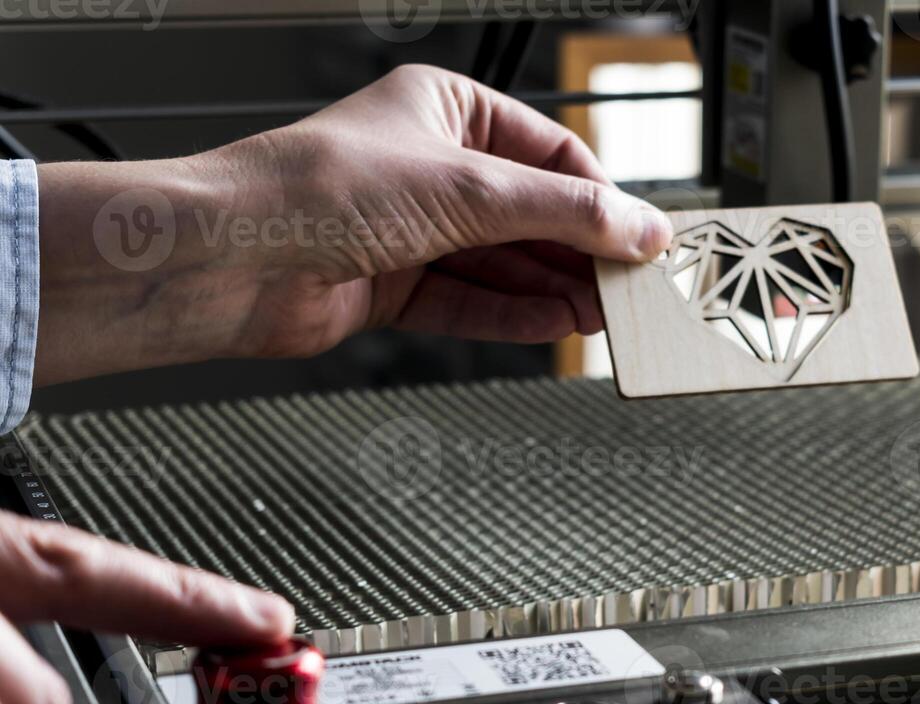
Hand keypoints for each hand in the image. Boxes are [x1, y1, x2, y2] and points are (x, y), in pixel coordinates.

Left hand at [34, 64, 673, 384]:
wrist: (230, 259)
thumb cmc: (319, 190)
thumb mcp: (468, 189)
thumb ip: (564, 214)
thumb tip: (640, 227)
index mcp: (445, 111)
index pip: (549, 153)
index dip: (600, 198)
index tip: (640, 237)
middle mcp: (429, 168)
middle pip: (530, 214)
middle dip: (578, 253)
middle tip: (629, 288)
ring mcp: (412, 230)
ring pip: (503, 263)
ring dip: (553, 290)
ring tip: (604, 316)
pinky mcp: (393, 286)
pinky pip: (470, 301)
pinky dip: (513, 316)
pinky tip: (555, 327)